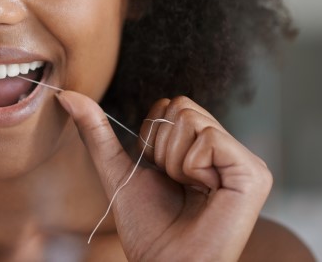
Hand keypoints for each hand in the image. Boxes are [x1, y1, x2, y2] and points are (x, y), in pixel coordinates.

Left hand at [57, 92, 271, 261]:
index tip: (159, 172)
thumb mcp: (116, 168)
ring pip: (191, 119)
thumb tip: (66, 94)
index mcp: (203, 148)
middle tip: (174, 182)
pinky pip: (209, 139)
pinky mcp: (254, 174)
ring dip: (174, 159)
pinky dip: (191, 167)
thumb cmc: (147, 227)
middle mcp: (227, 150)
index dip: (152, 136)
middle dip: (161, 146)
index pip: (171, 104)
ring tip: (188, 190)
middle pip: (180, 105)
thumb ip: (95, 131)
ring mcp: (244, 161)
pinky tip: (203, 194)